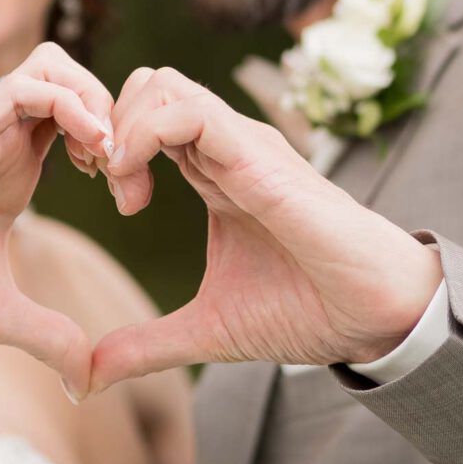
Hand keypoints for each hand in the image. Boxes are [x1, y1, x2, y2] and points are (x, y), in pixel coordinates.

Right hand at [0, 43, 113, 393]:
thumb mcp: (0, 316)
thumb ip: (49, 338)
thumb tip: (86, 384)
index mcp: (15, 170)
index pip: (77, 118)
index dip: (117, 142)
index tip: (129, 194)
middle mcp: (2, 142)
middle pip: (71, 78)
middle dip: (114, 111)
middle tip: (125, 170)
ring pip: (51, 67)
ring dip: (94, 99)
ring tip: (108, 155)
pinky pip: (24, 87)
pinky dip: (68, 104)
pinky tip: (88, 151)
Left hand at [92, 67, 442, 393]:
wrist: (373, 318)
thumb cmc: (306, 311)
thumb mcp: (207, 330)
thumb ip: (146, 345)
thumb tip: (89, 378)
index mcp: (214, 172)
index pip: (145, 118)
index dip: (109, 146)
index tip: (106, 197)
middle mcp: (226, 147)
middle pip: (147, 86)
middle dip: (107, 128)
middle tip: (106, 187)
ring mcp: (243, 145)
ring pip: (162, 85)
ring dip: (122, 129)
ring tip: (124, 192)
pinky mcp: (259, 156)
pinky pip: (188, 111)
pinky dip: (144, 134)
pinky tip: (137, 190)